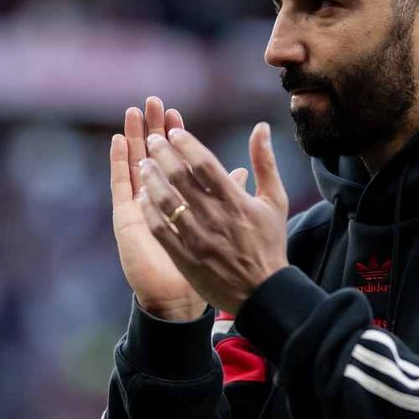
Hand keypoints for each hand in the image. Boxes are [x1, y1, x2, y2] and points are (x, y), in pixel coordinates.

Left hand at [135, 122, 289, 315]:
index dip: (186, 144)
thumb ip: (265, 162)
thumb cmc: (269, 243)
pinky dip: (149, 211)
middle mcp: (214, 217)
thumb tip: (261, 127)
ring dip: (151, 179)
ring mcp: (197, 238)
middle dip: (162, 154)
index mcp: (236, 201)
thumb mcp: (275, 200)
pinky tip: (143, 198)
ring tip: (143, 165)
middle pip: (180, 178)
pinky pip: (160, 229)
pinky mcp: (185, 257)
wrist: (262, 291)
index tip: (173, 132)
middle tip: (152, 141)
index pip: (204, 163)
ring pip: (165, 201)